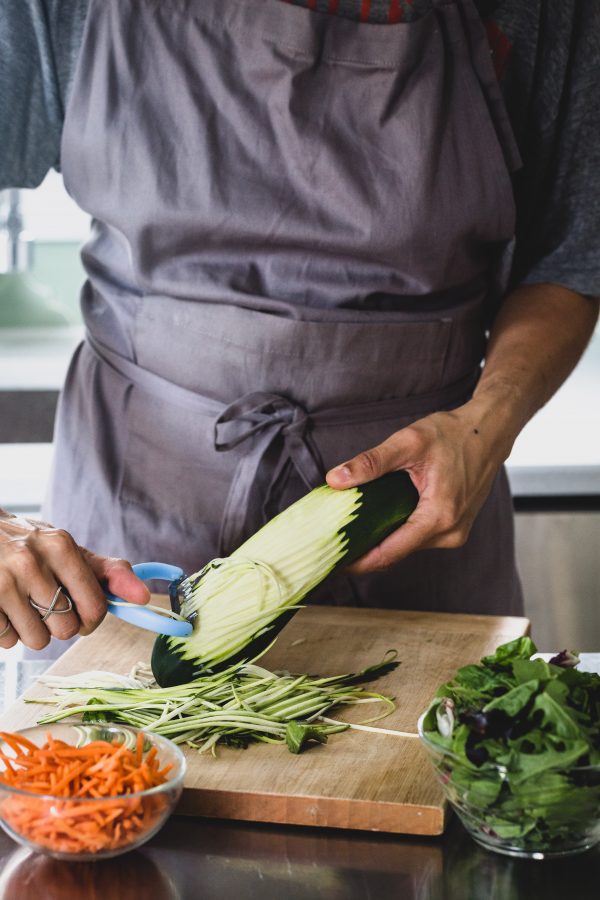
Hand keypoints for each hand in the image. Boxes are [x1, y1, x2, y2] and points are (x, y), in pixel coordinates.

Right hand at [0, 510, 149, 650]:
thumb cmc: (29, 546)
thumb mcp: (66, 550)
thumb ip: (107, 572)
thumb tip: (143, 597)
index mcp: (60, 546)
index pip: (95, 606)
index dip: (92, 620)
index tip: (82, 617)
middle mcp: (30, 561)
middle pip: (66, 628)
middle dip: (59, 625)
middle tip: (45, 605)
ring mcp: (1, 582)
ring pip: (37, 640)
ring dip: (33, 632)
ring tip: (23, 606)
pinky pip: (7, 642)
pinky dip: (8, 633)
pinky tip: (3, 608)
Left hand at [326, 399, 511, 573]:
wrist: (489, 432)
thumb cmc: (455, 434)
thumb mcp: (408, 442)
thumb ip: (371, 463)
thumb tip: (335, 479)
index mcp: (439, 517)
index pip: (390, 553)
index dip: (358, 562)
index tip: (333, 562)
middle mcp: (450, 533)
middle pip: (397, 552)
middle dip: (365, 549)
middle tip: (334, 540)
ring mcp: (455, 532)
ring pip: (408, 546)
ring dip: (382, 540)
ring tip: (351, 528)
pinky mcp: (455, 527)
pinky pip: (419, 537)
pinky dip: (398, 532)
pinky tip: (379, 519)